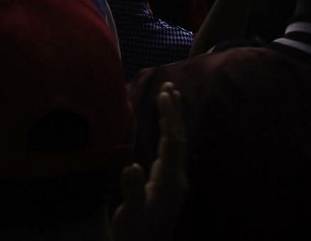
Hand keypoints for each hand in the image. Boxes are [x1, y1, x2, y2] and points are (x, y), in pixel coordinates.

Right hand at [112, 83, 186, 240]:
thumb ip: (133, 191)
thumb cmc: (135, 233)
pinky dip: (170, 132)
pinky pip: (172, 150)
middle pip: (179, 138)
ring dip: (174, 120)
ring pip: (178, 143)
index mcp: (170, 181)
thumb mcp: (131, 213)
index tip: (163, 93)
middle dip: (175, 112)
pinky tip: (166, 128)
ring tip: (171, 97)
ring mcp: (174, 181)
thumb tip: (132, 165)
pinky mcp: (168, 184)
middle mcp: (177, 178)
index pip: (172, 142)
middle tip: (169, 85)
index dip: (169, 117)